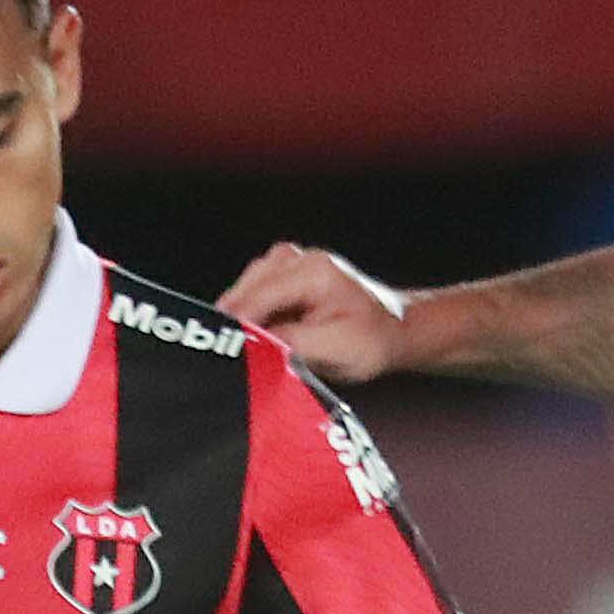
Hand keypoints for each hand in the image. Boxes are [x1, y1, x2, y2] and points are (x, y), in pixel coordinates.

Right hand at [218, 243, 412, 383]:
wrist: (392, 329)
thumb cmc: (370, 340)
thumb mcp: (334, 349)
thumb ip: (291, 343)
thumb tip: (252, 342)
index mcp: (313, 272)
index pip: (258, 298)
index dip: (236, 326)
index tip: (221, 350)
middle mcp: (298, 258)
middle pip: (246, 290)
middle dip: (235, 321)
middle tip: (227, 355)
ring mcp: (289, 261)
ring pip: (245, 289)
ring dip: (241, 317)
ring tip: (243, 346)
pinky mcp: (284, 272)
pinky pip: (253, 291)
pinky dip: (250, 312)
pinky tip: (256, 333)